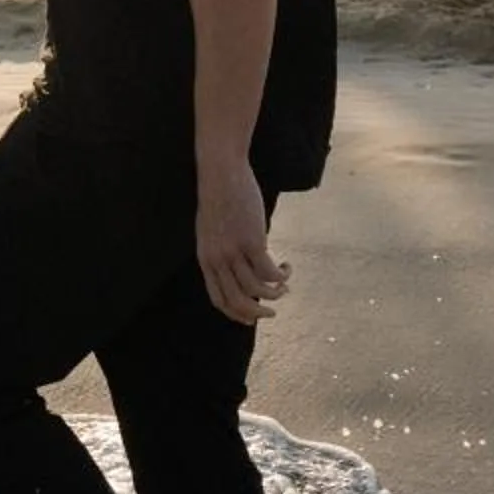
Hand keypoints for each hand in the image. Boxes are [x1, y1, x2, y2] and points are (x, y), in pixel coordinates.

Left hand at [195, 159, 288, 327]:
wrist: (221, 174)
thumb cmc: (219, 199)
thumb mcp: (212, 231)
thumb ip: (221, 251)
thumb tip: (239, 267)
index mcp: (206, 260)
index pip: (219, 299)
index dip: (236, 314)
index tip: (251, 319)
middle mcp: (218, 260)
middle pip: (238, 301)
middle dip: (257, 313)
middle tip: (272, 313)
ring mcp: (234, 252)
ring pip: (257, 289)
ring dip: (275, 293)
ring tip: (285, 286)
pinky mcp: (252, 241)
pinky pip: (270, 271)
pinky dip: (281, 276)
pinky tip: (287, 266)